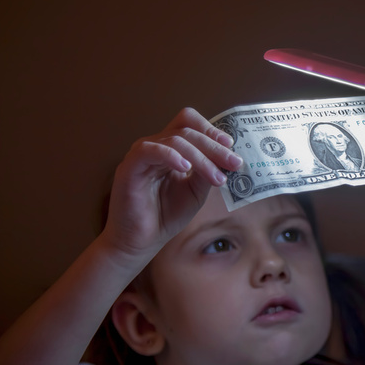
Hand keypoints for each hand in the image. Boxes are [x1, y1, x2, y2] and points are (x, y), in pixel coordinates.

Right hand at [101, 108, 242, 257]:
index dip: (210, 129)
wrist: (142, 241)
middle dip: (214, 147)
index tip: (231, 146)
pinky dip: (171, 155)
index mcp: (171, 149)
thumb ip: (207, 172)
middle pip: (186, 131)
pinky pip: (150, 150)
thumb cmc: (166, 216)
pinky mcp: (129, 166)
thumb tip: (226, 157)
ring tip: (217, 178)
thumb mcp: (196, 192)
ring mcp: (141, 154)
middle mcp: (155, 146)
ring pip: (174, 140)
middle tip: (234, 163)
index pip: (188, 123)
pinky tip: (186, 168)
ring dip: (201, 157)